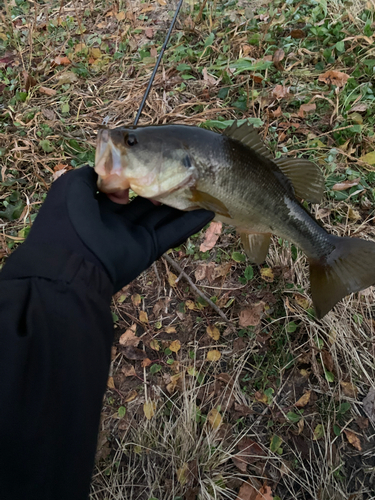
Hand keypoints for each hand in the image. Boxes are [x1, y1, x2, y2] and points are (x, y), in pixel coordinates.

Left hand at [24, 166, 213, 291]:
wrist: (72, 263)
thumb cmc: (68, 220)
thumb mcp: (71, 186)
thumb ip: (89, 174)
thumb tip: (106, 168)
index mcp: (96, 207)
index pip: (121, 188)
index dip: (136, 174)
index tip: (153, 159)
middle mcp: (116, 221)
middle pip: (145, 201)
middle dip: (162, 187)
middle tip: (183, 171)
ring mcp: (134, 235)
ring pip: (162, 215)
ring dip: (181, 203)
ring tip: (202, 188)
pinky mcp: (148, 248)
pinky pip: (172, 233)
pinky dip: (190, 224)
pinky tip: (209, 212)